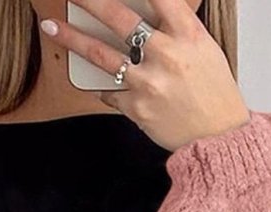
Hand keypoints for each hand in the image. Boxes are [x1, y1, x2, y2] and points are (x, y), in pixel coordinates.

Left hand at [40, 0, 250, 149]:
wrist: (218, 138)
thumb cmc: (214, 94)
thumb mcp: (204, 50)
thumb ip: (177, 29)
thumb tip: (150, 13)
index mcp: (188, 34)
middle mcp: (167, 54)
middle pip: (120, 18)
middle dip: (90, 0)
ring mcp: (149, 82)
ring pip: (101, 54)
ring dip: (72, 38)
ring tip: (52, 27)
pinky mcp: (137, 108)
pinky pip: (109, 92)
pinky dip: (102, 87)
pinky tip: (98, 83)